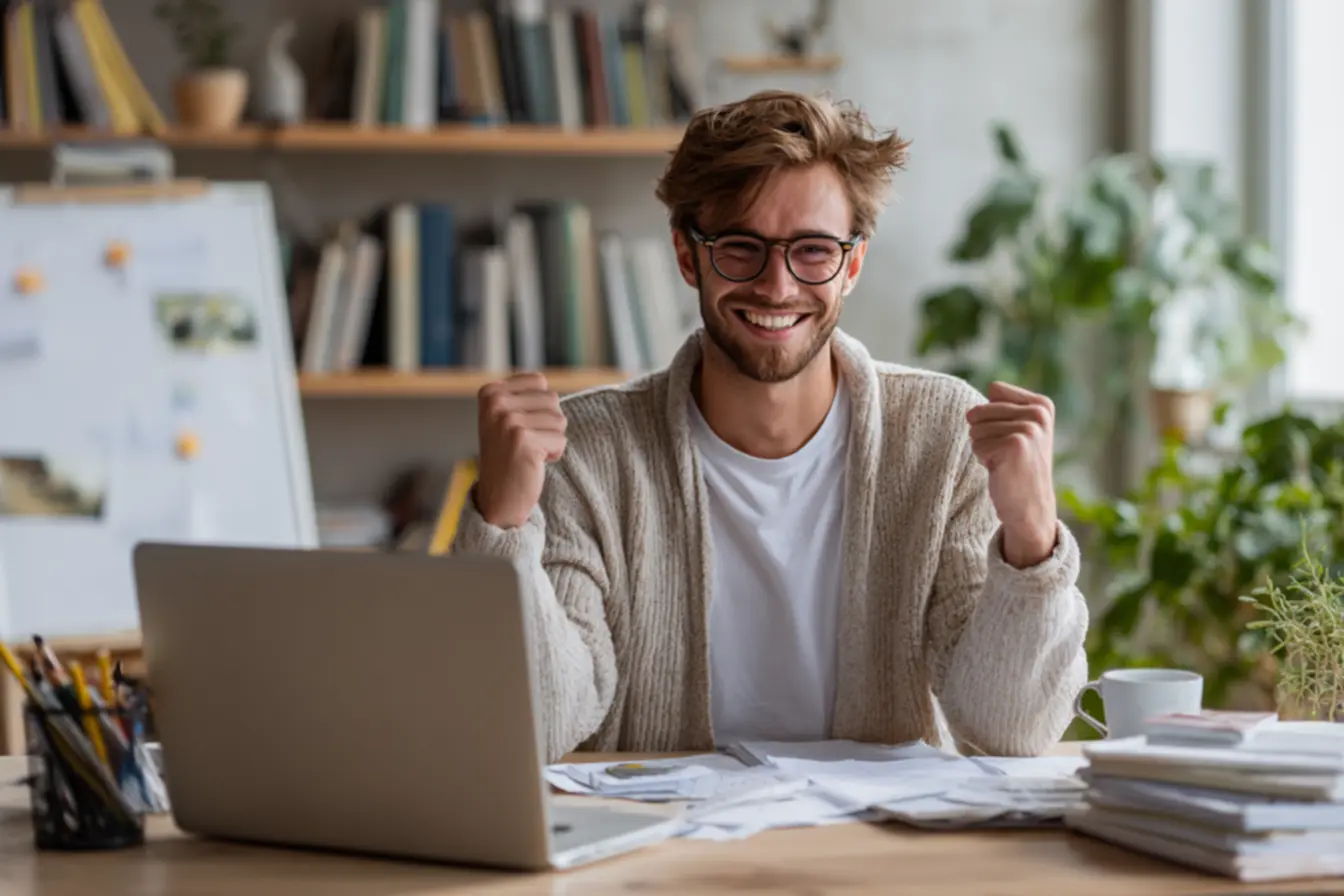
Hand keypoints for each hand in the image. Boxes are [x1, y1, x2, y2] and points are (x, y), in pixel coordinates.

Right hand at [475, 373, 567, 528]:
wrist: (498, 497)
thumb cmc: (509, 454)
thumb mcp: (506, 417)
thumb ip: (523, 395)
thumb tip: (545, 383)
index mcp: (490, 392)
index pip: (539, 381)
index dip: (540, 406)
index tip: (519, 426)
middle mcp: (496, 403)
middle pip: (552, 399)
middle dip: (548, 424)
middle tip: (525, 443)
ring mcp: (508, 422)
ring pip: (559, 420)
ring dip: (551, 440)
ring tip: (529, 452)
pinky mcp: (524, 441)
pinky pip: (561, 440)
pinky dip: (553, 454)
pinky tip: (533, 463)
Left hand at [965, 382, 1057, 567]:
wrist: (1030, 505)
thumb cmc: (1017, 465)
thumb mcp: (1017, 429)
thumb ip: (997, 408)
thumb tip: (969, 413)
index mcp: (1042, 404)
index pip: (994, 390)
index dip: (991, 416)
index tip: (1011, 436)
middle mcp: (1039, 413)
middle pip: (980, 410)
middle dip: (984, 434)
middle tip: (1006, 453)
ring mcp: (1029, 429)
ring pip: (976, 429)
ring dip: (984, 448)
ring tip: (1004, 461)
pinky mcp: (1014, 446)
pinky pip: (977, 445)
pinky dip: (984, 460)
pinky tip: (1002, 469)